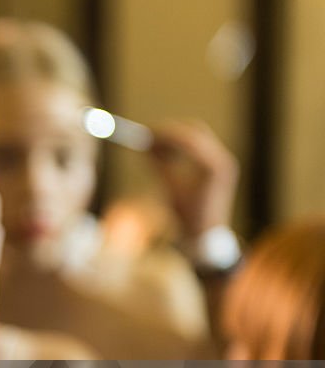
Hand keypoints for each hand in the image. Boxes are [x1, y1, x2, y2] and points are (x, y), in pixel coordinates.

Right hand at [148, 120, 238, 239]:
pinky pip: (198, 147)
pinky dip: (181, 148)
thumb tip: (144, 144)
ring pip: (196, 137)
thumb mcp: (168, 189)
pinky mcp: (219, 165)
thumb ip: (157, 165)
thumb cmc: (186, 216)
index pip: (188, 139)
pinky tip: (167, 160)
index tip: (144, 134)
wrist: (205, 236)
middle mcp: (222, 160)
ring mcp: (222, 161)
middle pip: (194, 131)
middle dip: (170, 133)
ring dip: (175, 140)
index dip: (164, 134)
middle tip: (147, 136)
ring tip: (154, 152)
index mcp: (212, 167)